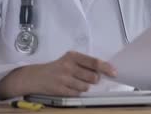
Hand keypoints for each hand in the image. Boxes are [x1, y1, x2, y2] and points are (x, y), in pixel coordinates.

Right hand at [0, 51, 116, 97]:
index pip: (93, 62)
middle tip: (86, 78)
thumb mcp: (69, 60)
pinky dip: (76, 92)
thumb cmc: (57, 67)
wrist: (35, 76)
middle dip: (93, 80)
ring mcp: (64, 78)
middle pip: (92, 77)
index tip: (114, 72)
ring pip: (86, 87)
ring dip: (84, 87)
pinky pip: (77, 94)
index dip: (106, 68)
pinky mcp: (60, 89)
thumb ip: (84, 64)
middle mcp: (68, 66)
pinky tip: (69, 87)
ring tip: (74, 82)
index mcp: (72, 56)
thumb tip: (103, 72)